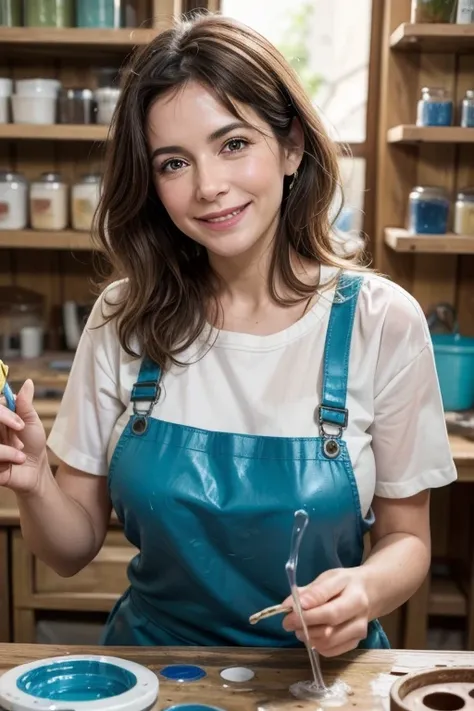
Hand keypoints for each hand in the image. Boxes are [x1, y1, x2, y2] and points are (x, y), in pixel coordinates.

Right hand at [0, 379, 47, 494]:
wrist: (35, 470)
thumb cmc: (33, 444)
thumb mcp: (31, 422)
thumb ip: (25, 404)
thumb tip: (28, 382)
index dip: (3, 410)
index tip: (19, 421)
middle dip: (4, 420)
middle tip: (20, 429)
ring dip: (7, 448)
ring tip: (20, 454)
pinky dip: (6, 456)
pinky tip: (15, 461)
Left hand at [281, 568, 369, 656]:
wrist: (368, 593)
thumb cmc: (345, 584)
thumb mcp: (329, 578)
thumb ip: (310, 591)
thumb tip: (288, 605)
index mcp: (355, 598)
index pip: (330, 611)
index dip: (308, 613)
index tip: (290, 610)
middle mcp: (360, 619)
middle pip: (328, 630)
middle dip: (303, 626)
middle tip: (288, 621)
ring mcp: (358, 634)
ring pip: (327, 643)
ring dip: (307, 637)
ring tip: (299, 627)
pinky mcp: (354, 644)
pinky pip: (330, 651)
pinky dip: (315, 645)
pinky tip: (311, 634)